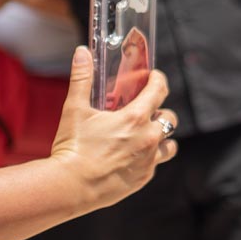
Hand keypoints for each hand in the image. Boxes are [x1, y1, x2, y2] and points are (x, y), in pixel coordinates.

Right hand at [50, 47, 177, 210]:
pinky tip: (135, 155)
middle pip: (170, 119)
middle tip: (146, 110)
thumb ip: (81, 78)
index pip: (159, 91)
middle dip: (160, 111)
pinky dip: (150, 157)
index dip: (159, 80)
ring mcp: (148, 160)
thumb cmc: (72, 147)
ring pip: (170, 144)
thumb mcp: (75, 109)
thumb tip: (82, 52)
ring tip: (146, 134)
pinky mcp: (143, 178)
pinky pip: (156, 164)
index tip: (155, 77)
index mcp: (135, 118)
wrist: (70, 186)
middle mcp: (148, 138)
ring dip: (162, 137)